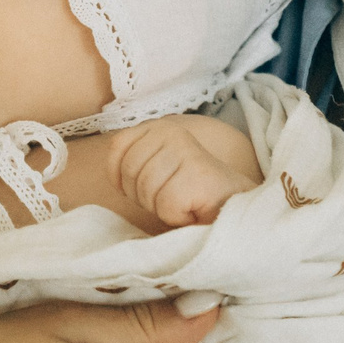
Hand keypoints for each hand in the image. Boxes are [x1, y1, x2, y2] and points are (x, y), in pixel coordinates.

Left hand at [112, 116, 260, 227]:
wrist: (234, 207)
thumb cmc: (190, 193)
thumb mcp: (155, 167)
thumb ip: (134, 159)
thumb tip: (109, 167)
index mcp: (159, 126)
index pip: (117, 146)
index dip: (123, 176)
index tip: (147, 186)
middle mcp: (173, 131)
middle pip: (129, 171)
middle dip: (143, 196)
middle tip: (171, 197)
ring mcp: (186, 151)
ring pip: (145, 190)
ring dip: (161, 207)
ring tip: (184, 202)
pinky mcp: (197, 175)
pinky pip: (165, 205)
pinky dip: (175, 216)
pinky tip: (193, 208)